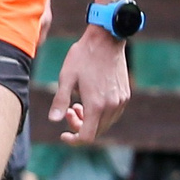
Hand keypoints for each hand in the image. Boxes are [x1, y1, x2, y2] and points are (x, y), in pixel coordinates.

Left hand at [51, 27, 130, 143]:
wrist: (106, 40)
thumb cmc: (82, 57)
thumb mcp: (65, 78)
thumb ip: (60, 101)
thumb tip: (53, 120)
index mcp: (97, 105)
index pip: (88, 136)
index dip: (74, 140)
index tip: (63, 135)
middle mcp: (112, 106)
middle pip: (97, 131)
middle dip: (80, 127)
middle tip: (68, 112)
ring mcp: (121, 100)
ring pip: (106, 123)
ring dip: (90, 120)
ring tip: (76, 105)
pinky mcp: (125, 94)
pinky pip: (113, 113)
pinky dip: (100, 113)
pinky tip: (89, 101)